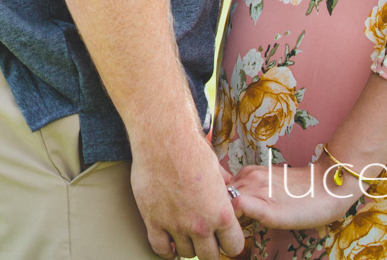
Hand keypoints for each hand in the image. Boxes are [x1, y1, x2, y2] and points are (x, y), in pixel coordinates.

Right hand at [131, 129, 245, 258]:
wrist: (164, 138)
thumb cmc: (192, 149)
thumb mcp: (217, 171)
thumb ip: (223, 189)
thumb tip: (228, 190)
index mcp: (221, 214)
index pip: (233, 247)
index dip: (229, 243)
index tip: (224, 238)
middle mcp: (200, 225)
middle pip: (210, 256)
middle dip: (210, 249)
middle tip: (205, 239)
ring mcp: (175, 225)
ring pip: (186, 253)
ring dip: (187, 246)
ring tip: (186, 235)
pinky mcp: (153, 220)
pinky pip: (161, 248)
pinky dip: (167, 250)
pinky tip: (169, 243)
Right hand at [228, 163, 366, 230]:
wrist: (329, 186)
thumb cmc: (306, 208)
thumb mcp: (275, 216)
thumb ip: (246, 208)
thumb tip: (223, 208)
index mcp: (248, 186)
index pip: (220, 202)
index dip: (219, 217)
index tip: (225, 232)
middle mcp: (248, 175)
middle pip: (223, 194)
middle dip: (222, 209)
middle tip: (229, 228)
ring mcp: (254, 172)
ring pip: (230, 188)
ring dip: (228, 202)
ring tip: (236, 218)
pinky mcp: (262, 171)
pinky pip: (241, 183)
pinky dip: (239, 194)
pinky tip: (248, 204)